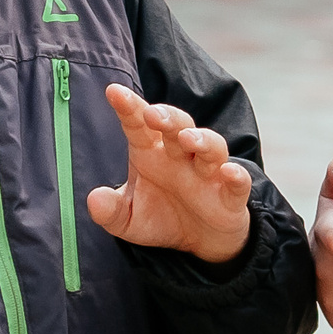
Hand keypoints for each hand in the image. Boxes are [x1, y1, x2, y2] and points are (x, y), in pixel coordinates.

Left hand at [85, 82, 255, 266]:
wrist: (200, 242)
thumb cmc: (161, 217)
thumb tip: (94, 200)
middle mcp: (180, 155)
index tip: (113, 91)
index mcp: (151, 152)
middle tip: (153, 115)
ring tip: (188, 139)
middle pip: (178, 124)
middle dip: (167, 117)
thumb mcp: (128, 220)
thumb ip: (110, 212)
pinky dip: (237, 176)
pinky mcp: (231, 195)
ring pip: (210, 146)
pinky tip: (229, 173)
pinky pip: (238, 182)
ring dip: (202, 139)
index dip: (128, 107)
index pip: (138, 124)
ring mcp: (208, 172)